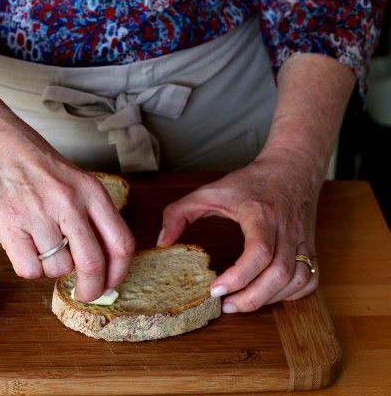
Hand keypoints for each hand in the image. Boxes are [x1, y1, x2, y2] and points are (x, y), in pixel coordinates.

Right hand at [0, 21, 134, 302]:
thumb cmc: (29, 158)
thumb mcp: (72, 177)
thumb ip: (88, 212)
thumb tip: (98, 258)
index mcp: (91, 190)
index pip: (121, 243)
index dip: (119, 272)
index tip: (110, 283)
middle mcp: (70, 203)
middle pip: (94, 264)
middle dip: (92, 289)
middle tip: (84, 294)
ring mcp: (39, 215)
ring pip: (58, 269)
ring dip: (51, 269)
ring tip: (39, 247)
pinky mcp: (10, 226)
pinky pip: (29, 269)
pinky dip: (28, 267)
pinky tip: (22, 248)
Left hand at [157, 149, 320, 311]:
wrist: (292, 168)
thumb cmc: (250, 182)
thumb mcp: (209, 191)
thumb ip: (179, 213)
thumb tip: (162, 242)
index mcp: (261, 214)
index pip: (258, 252)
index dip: (238, 276)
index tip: (215, 289)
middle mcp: (286, 230)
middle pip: (278, 274)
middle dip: (251, 297)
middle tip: (225, 306)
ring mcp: (303, 241)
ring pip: (296, 280)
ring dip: (269, 299)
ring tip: (241, 303)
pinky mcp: (311, 248)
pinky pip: (309, 280)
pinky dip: (291, 294)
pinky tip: (268, 295)